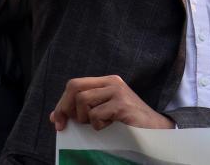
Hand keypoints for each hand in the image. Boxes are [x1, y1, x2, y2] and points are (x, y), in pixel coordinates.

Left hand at [50, 75, 173, 131]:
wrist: (154, 129)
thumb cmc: (126, 121)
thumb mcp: (102, 111)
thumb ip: (81, 109)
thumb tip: (55, 115)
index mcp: (107, 81)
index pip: (74, 84)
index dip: (62, 103)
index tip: (59, 121)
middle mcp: (113, 82)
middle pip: (74, 87)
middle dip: (66, 108)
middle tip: (71, 124)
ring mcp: (118, 92)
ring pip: (83, 100)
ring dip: (85, 118)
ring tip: (99, 122)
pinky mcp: (121, 105)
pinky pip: (95, 115)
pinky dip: (98, 125)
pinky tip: (110, 125)